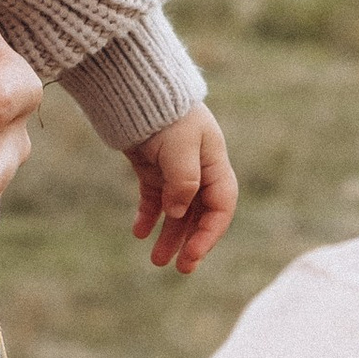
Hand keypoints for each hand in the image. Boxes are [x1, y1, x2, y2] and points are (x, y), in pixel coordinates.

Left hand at [125, 108, 237, 272]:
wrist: (138, 90)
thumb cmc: (167, 114)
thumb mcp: (180, 147)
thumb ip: (183, 181)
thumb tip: (177, 213)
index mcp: (214, 164)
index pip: (220, 207)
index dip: (209, 234)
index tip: (193, 254)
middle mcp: (199, 170)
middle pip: (199, 214)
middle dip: (191, 242)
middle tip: (180, 268)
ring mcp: (175, 170)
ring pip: (176, 212)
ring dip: (168, 236)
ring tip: (156, 260)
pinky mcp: (153, 169)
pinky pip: (154, 199)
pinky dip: (147, 216)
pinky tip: (138, 232)